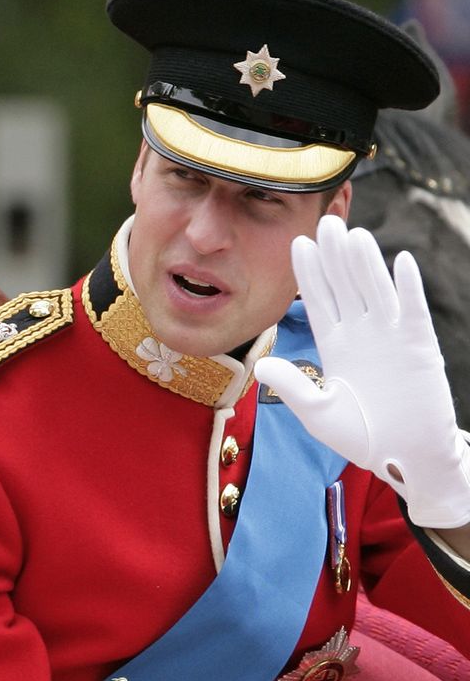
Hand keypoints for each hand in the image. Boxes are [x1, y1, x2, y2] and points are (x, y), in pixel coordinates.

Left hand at [254, 215, 469, 529]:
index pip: (319, 299)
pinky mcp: (420, 346)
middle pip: (345, 285)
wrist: (404, 459)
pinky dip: (409, 287)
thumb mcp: (318, 412)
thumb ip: (292, 386)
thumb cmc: (361, 436)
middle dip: (334, 255)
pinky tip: (401, 261)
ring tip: (354, 234)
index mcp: (334, 344)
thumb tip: (260, 364)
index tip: (298, 243)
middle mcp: (361, 333)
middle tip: (325, 221)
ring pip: (376, 290)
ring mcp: (391, 336)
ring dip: (366, 263)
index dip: (309, 273)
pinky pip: (414, 311)